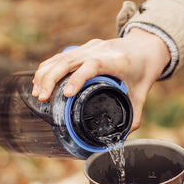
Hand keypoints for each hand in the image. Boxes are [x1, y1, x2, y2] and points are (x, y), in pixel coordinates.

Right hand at [32, 28, 170, 130]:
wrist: (146, 45)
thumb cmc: (144, 68)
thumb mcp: (142, 92)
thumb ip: (134, 115)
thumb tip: (120, 138)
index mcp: (116, 60)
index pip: (92, 65)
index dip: (77, 78)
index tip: (66, 94)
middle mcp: (99, 50)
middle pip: (69, 60)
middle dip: (51, 78)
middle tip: (42, 98)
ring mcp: (90, 47)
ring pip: (61, 57)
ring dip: (46, 73)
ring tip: (37, 93)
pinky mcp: (83, 48)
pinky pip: (61, 55)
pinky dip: (48, 67)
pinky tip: (39, 80)